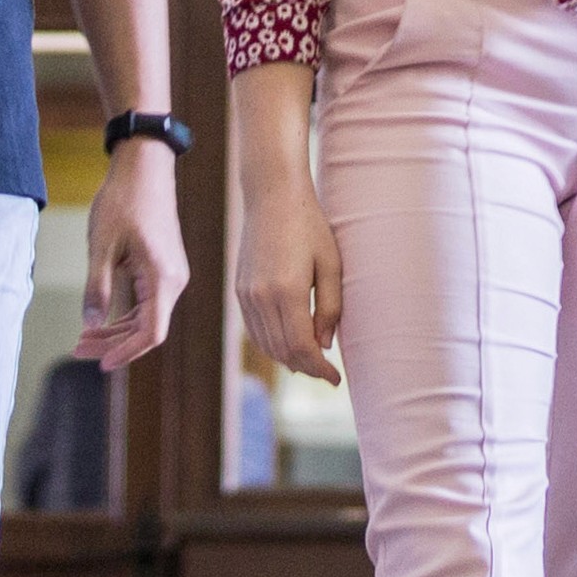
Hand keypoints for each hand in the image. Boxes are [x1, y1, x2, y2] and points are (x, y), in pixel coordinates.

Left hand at [75, 147, 188, 368]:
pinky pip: (147, 302)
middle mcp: (174, 281)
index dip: (126, 352)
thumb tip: (91, 324)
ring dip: (117, 330)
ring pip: (146, 317)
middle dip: (114, 343)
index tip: (100, 364)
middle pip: (148, 329)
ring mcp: (171, 274)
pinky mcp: (164, 268)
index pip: (150, 332)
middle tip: (78, 348)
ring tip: (83, 338)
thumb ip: (96, 288)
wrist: (145, 168)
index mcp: (163, 278)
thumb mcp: (102, 246)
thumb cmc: (124, 201)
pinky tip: (101, 319)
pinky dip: (125, 315)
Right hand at [232, 158, 343, 385]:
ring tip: (311, 364)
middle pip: (283, 351)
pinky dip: (271, 345)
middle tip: (327, 374)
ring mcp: (246, 295)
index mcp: (287, 291)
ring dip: (289, 360)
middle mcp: (261, 297)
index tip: (337, 379)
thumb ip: (330, 307)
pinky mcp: (240, 290)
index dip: (320, 369)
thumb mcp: (332, 264)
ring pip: (266, 344)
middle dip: (307, 368)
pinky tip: (288, 346)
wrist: (272, 197)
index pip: (302, 347)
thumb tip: (325, 344)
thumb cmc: (310, 227)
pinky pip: (254, 330)